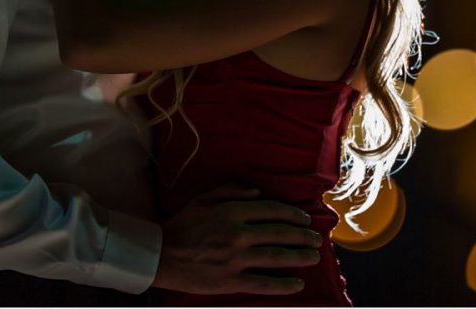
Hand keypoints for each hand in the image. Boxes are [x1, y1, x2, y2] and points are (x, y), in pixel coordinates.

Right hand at [155, 185, 322, 295]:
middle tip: (316, 238)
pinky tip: (298, 283)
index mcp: (233, 212)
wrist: (159, 256)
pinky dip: (283, 284)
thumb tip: (258, 191)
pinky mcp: (231, 281)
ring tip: (314, 256)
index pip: (272, 211)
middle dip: (303, 235)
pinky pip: (263, 283)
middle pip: (280, 233)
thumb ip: (232, 191)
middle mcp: (239, 234)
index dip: (293, 214)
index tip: (304, 218)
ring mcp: (236, 259)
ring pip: (277, 256)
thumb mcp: (204, 199)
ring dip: (300, 256)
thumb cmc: (181, 225)